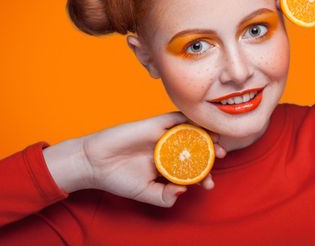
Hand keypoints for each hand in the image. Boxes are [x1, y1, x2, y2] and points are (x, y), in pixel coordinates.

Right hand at [43, 111, 226, 207]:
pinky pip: (176, 118)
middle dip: (212, 153)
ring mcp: (163, 136)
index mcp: (168, 166)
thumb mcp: (144, 193)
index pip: (193, 169)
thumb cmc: (117, 179)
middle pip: (197, 148)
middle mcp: (169, 150)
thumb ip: (164, 196)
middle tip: (221, 157)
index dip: (204, 176)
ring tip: (218, 143)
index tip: (209, 185)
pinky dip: (190, 120)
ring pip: (191, 132)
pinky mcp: (155, 123)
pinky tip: (202, 126)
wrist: (93, 162)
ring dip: (206, 135)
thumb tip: (185, 191)